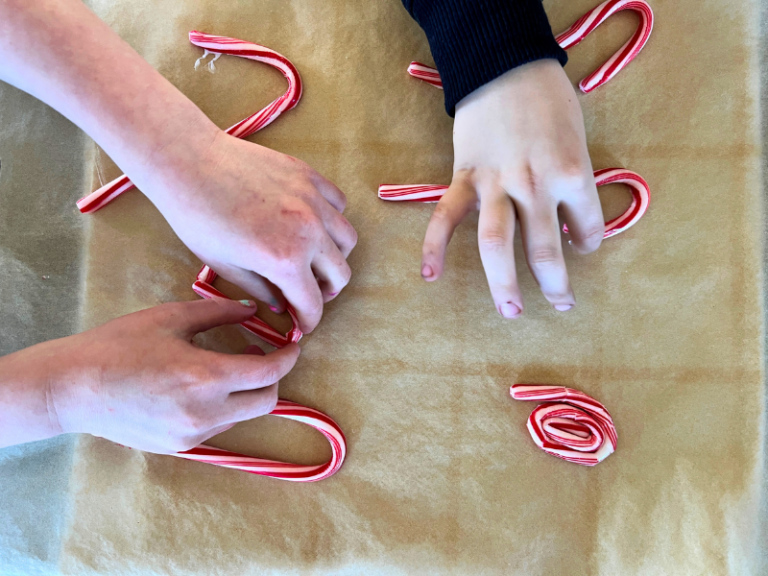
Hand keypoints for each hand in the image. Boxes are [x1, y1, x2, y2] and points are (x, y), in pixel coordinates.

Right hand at [0, 298, 298, 452]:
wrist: (72, 387)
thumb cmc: (119, 345)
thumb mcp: (171, 318)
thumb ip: (220, 312)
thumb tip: (253, 309)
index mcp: (206, 376)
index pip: (269, 373)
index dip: (287, 357)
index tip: (291, 345)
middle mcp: (205, 412)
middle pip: (267, 401)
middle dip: (271, 378)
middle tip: (258, 355)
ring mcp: (192, 435)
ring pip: (243, 416)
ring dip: (245, 393)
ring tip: (223, 368)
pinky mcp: (179, 448)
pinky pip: (217, 428)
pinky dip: (222, 408)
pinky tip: (200, 389)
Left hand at [146, 130, 357, 333]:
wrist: (189, 163)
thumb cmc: (198, 217)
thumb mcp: (225, 266)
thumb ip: (261, 290)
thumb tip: (281, 304)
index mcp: (286, 260)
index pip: (313, 303)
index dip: (309, 321)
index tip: (304, 325)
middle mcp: (309, 231)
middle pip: (340, 274)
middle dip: (326, 292)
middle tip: (309, 293)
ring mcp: (313, 200)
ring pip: (347, 239)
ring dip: (335, 256)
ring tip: (316, 258)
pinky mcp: (309, 176)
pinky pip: (338, 204)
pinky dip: (332, 218)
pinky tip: (313, 222)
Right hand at [420, 59, 602, 316]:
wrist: (506, 64)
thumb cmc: (550, 100)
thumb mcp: (577, 139)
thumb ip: (572, 183)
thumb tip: (564, 222)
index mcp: (572, 174)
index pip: (587, 227)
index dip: (589, 242)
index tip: (583, 245)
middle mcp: (534, 186)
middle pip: (544, 250)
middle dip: (555, 285)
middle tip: (561, 306)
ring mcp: (495, 184)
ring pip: (497, 245)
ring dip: (504, 283)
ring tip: (512, 312)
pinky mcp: (464, 178)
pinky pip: (446, 218)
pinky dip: (434, 247)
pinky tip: (430, 276)